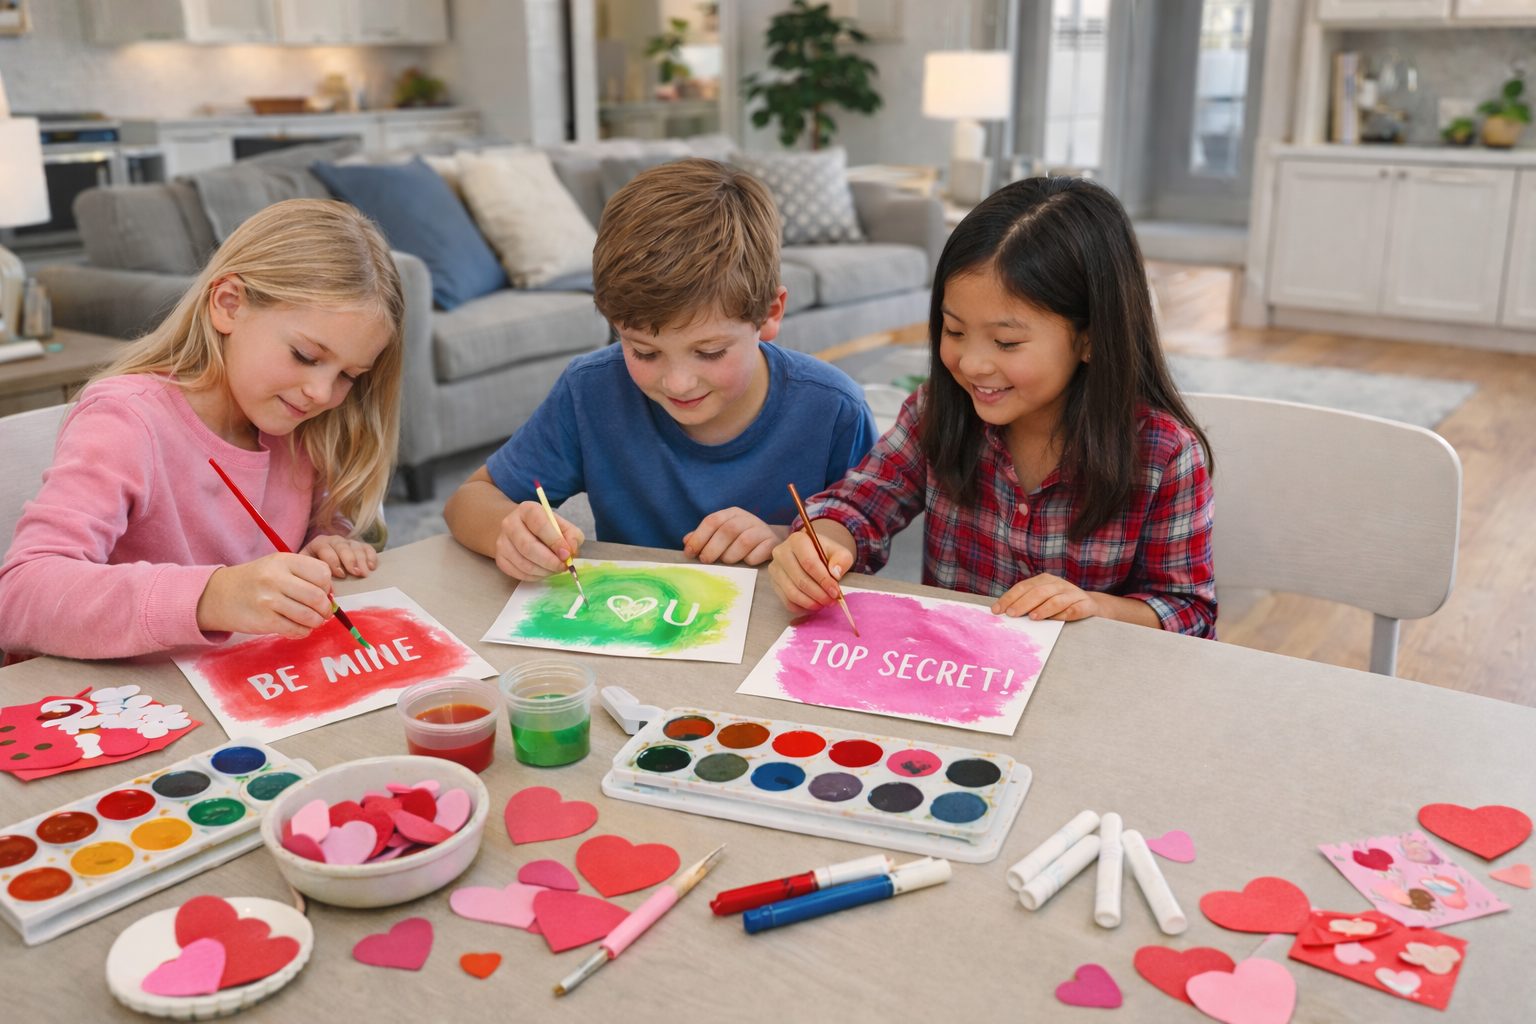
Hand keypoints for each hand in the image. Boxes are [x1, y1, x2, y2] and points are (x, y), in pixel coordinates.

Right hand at [196, 552, 335, 637]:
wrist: (218, 595)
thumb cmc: (255, 580)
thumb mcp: (277, 566)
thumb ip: (303, 574)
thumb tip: (330, 594)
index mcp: (283, 561)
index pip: (322, 572)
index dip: (327, 585)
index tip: (323, 592)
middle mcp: (276, 578)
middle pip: (317, 596)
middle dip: (326, 608)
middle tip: (324, 612)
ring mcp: (269, 600)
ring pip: (309, 616)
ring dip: (316, 622)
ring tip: (314, 621)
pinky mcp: (265, 621)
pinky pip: (296, 630)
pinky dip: (303, 631)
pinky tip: (300, 628)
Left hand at [301, 534, 378, 578]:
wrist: (317, 569)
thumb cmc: (313, 573)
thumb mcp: (307, 572)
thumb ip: (312, 576)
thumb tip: (324, 588)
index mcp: (318, 544)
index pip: (325, 548)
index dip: (334, 561)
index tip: (341, 575)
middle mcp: (333, 540)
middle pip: (343, 546)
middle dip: (350, 560)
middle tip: (356, 573)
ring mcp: (347, 542)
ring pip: (356, 546)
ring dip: (362, 560)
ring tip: (365, 573)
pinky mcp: (359, 546)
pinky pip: (367, 547)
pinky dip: (371, 556)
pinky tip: (372, 567)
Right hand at [494, 501, 584, 580]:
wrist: (522, 530)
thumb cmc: (546, 528)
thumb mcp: (563, 526)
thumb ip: (572, 536)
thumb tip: (571, 550)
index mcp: (528, 510)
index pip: (540, 525)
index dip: (554, 542)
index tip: (566, 554)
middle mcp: (510, 523)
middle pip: (528, 547)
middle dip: (549, 561)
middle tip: (562, 567)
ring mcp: (502, 541)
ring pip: (523, 564)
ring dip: (544, 571)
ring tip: (554, 569)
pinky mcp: (499, 558)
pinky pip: (518, 573)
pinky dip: (534, 577)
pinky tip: (543, 571)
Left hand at [684, 508, 781, 565]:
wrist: (770, 540)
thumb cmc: (740, 539)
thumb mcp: (721, 534)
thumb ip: (704, 537)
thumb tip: (686, 541)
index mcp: (732, 513)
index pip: (712, 521)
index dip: (699, 537)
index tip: (689, 552)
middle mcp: (747, 518)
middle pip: (727, 530)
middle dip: (713, 547)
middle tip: (705, 560)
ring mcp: (762, 529)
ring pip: (744, 541)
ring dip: (731, 555)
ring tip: (726, 562)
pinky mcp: (773, 542)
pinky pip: (760, 552)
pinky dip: (750, 559)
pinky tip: (746, 562)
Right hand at [768, 525, 854, 612]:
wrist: (812, 554)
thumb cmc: (824, 553)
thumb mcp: (839, 552)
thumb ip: (842, 559)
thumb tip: (835, 574)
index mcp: (798, 540)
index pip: (809, 562)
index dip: (823, 579)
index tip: (835, 591)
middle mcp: (781, 552)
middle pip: (800, 579)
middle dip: (818, 594)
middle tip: (831, 601)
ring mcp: (775, 568)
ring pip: (792, 592)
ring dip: (810, 602)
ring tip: (823, 604)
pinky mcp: (774, 582)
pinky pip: (786, 600)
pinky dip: (801, 607)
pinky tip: (813, 606)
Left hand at [990, 573, 1100, 620]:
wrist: (1089, 604)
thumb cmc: (1059, 603)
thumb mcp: (1042, 598)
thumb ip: (1026, 602)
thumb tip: (1004, 613)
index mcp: (1044, 580)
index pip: (1023, 587)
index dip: (1009, 598)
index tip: (997, 610)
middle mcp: (1058, 584)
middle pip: (1038, 592)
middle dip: (1022, 603)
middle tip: (1012, 614)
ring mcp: (1072, 593)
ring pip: (1056, 600)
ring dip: (1043, 609)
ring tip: (1032, 617)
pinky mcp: (1085, 604)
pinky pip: (1074, 610)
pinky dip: (1064, 615)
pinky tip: (1056, 620)